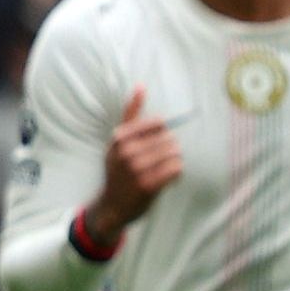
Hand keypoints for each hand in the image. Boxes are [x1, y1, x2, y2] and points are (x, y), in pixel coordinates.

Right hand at [84, 87, 182, 246]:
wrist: (112, 205)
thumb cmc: (118, 169)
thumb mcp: (118, 140)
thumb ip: (131, 113)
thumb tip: (141, 86)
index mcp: (120, 137)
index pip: (159, 123)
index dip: (161, 134)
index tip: (151, 145)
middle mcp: (127, 151)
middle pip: (169, 138)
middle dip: (169, 149)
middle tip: (157, 161)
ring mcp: (137, 169)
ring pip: (175, 153)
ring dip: (174, 161)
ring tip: (162, 168)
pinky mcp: (149, 185)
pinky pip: (177, 169)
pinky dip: (176, 173)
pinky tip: (166, 178)